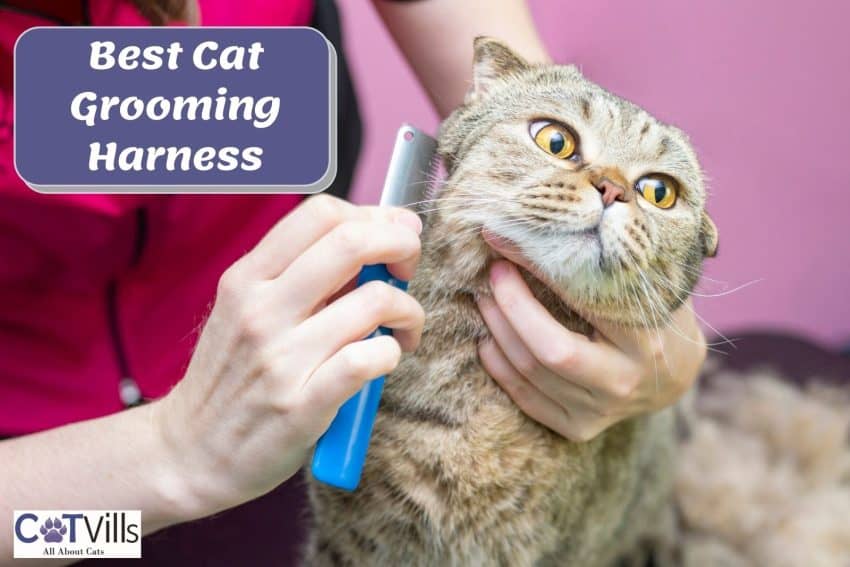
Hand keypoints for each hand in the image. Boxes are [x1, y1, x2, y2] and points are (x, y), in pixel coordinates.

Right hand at [151, 195, 423, 518]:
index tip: (392, 235)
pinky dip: (392, 353)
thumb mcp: (246, 310)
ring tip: (402, 330)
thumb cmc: (231, 376)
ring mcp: (281, 358)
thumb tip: (373, 242)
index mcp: (247, 278)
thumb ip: (300, 276)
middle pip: (351, 242)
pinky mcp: (302, 404)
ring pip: (374, 302)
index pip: (321, 212)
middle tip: (407, 270)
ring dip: (408, 311)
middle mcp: (261, 310)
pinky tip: (385, 359)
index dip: (372, 216)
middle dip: (401, 246)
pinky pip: (368, 359)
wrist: (191, 453)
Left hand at [477, 235, 705, 442]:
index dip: (538, 270)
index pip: (583, 303)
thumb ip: (617, 260)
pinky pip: (526, 400)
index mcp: (648, 341)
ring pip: (531, 373)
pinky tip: (488, 339)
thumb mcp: (653, 284)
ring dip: (497, 330)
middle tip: (494, 272)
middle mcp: (624, 382)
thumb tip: (560, 217)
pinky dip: (499, 367)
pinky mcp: (579, 428)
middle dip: (511, 307)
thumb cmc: (659, 315)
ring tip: (485, 297)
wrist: (677, 376)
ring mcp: (601, 411)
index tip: (508, 240)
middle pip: (549, 350)